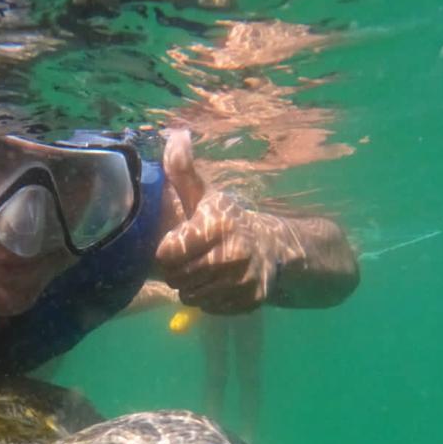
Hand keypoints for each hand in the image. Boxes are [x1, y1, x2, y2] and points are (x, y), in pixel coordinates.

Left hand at [155, 130, 291, 313]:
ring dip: (191, 287)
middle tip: (190, 261)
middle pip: (177, 277)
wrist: (275, 248)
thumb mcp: (205, 196)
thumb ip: (183, 171)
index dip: (167, 251)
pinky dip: (209, 300)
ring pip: (191, 296)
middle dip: (177, 272)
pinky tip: (219, 284)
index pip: (168, 252)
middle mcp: (234, 252)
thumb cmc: (226, 221)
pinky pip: (209, 308)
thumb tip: (176, 135)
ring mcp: (244, 279)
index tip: (176, 244)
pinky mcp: (251, 300)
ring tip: (204, 272)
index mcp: (218, 223)